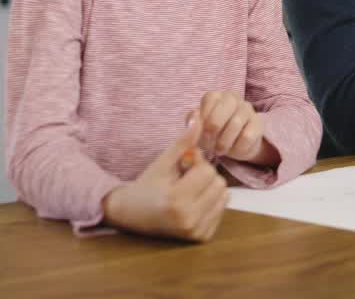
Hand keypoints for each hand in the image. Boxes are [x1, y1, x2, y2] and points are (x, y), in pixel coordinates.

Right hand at [102, 118, 228, 241]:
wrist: (130, 214)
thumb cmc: (147, 185)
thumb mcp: (163, 162)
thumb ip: (183, 142)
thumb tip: (198, 116)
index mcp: (176, 199)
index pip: (208, 171)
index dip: (197, 162)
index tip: (183, 164)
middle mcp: (187, 219)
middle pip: (219, 184)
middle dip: (206, 175)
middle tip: (187, 177)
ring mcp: (194, 231)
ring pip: (224, 197)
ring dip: (211, 188)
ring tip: (190, 189)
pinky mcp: (200, 237)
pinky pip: (221, 211)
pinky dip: (211, 203)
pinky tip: (193, 202)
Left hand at [195, 91, 278, 165]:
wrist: (235, 145)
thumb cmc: (214, 134)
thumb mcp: (199, 128)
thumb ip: (192, 122)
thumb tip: (193, 119)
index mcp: (216, 96)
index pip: (210, 99)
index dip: (203, 119)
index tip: (200, 134)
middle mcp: (233, 98)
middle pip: (225, 107)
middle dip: (214, 129)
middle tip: (209, 144)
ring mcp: (248, 109)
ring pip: (236, 123)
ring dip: (224, 142)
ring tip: (220, 150)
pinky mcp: (259, 124)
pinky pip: (247, 136)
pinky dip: (237, 147)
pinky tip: (234, 149)